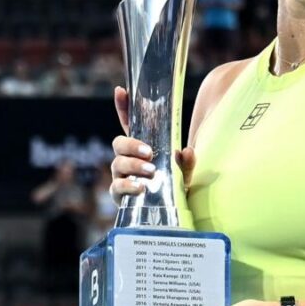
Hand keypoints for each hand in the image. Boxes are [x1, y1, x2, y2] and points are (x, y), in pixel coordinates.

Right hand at [110, 86, 196, 205]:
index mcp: (141, 147)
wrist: (170, 214)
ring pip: (118, 164)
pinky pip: (117, 187)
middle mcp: (128, 159)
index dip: (123, 107)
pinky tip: (140, 187)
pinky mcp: (119, 195)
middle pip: (119, 143)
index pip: (129, 123)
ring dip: (133, 165)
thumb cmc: (174, 187)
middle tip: (149, 151)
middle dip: (131, 145)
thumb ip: (187, 162)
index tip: (121, 90)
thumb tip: (188, 151)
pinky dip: (127, 186)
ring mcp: (121, 176)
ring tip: (150, 170)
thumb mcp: (184, 173)